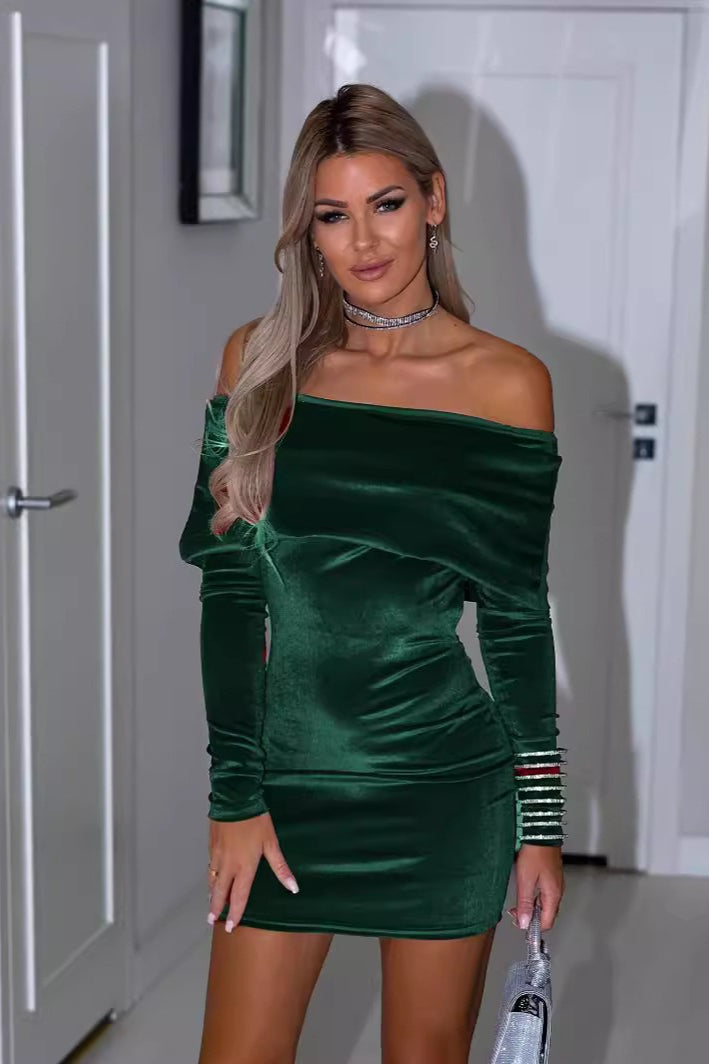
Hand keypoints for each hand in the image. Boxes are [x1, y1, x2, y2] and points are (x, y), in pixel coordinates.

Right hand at [206, 811, 298, 931]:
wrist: (235, 799)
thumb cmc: (256, 820)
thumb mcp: (271, 843)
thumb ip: (280, 867)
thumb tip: (293, 887)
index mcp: (244, 867)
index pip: (239, 896)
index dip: (236, 913)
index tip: (231, 926)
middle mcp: (228, 865)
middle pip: (220, 893)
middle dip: (216, 908)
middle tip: (213, 921)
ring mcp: (217, 855)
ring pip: (212, 880)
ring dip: (212, 894)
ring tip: (211, 904)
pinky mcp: (212, 845)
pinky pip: (210, 866)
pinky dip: (210, 876)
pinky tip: (212, 877)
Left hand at [507, 844, 563, 932]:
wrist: (541, 831)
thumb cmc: (535, 852)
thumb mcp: (525, 879)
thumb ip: (524, 903)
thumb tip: (524, 922)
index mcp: (553, 894)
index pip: (547, 922)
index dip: (534, 928)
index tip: (520, 925)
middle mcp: (558, 890)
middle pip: (547, 914)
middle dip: (531, 917)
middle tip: (515, 912)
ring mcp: (556, 882)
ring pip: (545, 904)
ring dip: (532, 906)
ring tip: (517, 902)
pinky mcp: (552, 875)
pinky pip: (545, 893)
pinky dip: (535, 897)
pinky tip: (525, 891)